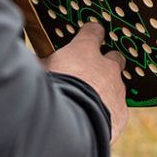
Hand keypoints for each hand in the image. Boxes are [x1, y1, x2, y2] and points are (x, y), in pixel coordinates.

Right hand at [42, 22, 128, 143]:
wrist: (67, 125)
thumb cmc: (50, 93)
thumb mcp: (39, 72)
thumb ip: (43, 64)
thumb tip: (34, 61)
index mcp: (84, 51)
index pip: (93, 31)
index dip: (90, 35)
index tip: (87, 37)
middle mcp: (106, 67)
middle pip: (115, 57)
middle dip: (106, 64)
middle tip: (91, 73)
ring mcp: (117, 90)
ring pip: (117, 86)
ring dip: (106, 92)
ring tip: (88, 104)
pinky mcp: (122, 113)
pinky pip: (118, 110)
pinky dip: (108, 114)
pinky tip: (94, 121)